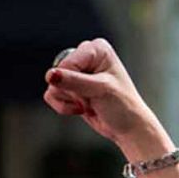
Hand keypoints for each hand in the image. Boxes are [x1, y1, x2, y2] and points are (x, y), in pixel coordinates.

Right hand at [43, 39, 168, 149]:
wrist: (128, 128)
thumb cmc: (122, 105)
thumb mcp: (100, 90)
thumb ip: (74, 81)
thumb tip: (50, 75)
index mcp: (97, 49)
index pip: (68, 63)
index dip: (75, 81)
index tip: (96, 90)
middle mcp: (85, 56)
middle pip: (58, 73)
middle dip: (74, 91)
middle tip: (94, 97)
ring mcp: (76, 72)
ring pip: (53, 85)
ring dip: (71, 100)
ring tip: (90, 102)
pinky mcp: (69, 88)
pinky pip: (51, 95)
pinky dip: (64, 106)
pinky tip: (82, 108)